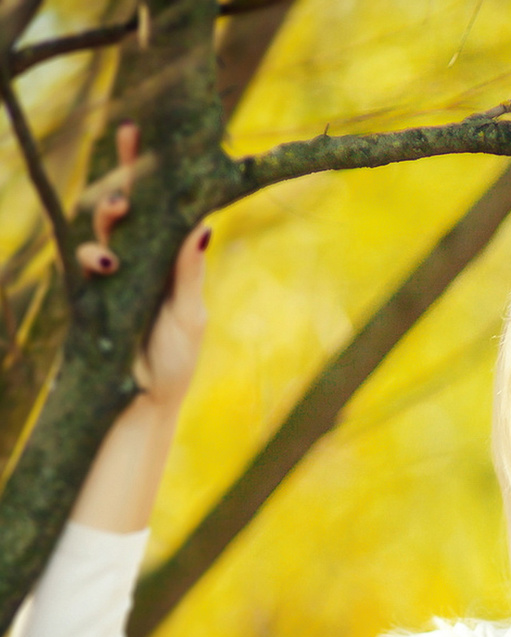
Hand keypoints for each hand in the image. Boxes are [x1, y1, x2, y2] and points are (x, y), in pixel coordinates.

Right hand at [77, 121, 209, 408]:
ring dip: (105, 222)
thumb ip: (189, 272)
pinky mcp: (87, 296)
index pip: (156, 206)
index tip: (140, 132)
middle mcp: (134, 260)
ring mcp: (107, 276)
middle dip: (119, 181)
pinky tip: (108, 263)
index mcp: (164, 259)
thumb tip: (203, 225)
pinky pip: (80, 265)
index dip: (145, 170)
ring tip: (121, 217)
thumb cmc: (174, 360)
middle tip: (129, 163)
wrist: (144, 403)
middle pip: (119, 208)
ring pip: (97, 231)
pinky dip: (92, 258)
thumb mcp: (189, 314)